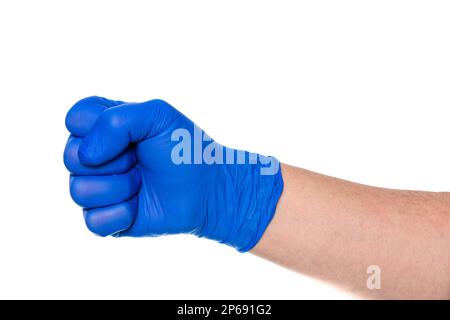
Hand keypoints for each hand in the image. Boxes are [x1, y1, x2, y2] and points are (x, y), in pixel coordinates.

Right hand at [64, 96, 282, 250]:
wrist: (207, 189)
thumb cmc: (184, 149)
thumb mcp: (158, 115)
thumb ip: (116, 120)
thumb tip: (85, 156)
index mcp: (102, 127)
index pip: (74, 119)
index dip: (99, 128)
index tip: (133, 135)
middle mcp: (94, 157)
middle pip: (69, 157)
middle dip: (114, 160)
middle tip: (140, 161)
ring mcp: (97, 188)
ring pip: (79, 191)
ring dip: (120, 187)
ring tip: (142, 182)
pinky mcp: (104, 219)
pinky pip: (93, 221)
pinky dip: (122, 214)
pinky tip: (139, 206)